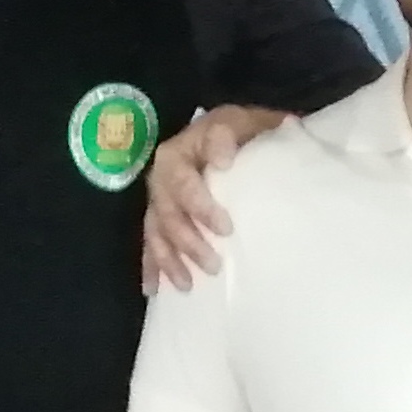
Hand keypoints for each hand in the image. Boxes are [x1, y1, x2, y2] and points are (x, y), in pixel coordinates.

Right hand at [141, 105, 290, 290]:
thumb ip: (261, 127)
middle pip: (169, 210)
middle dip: (189, 240)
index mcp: (182, 149)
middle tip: (215, 264)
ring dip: (171, 259)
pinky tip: (154, 290)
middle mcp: (163, 174)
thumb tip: (258, 144)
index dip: (201, 204)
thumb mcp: (251, 122)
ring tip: (188, 284)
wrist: (228, 135)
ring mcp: (158, 197)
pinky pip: (150, 243)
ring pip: (158, 230)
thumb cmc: (241, 132)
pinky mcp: (158, 217)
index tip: (226, 227)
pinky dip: (152, 267)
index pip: (186, 177)